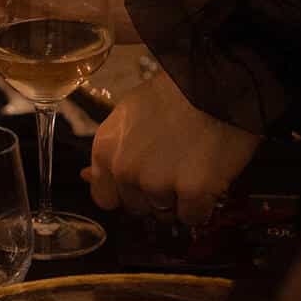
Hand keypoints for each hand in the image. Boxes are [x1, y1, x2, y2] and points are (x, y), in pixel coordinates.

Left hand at [83, 71, 260, 224]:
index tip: (141, 185)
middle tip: (174, 170)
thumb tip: (86, 177)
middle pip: (136, 207)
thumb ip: (110, 151)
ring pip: (165, 212)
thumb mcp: (127, 115)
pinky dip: (202, 206)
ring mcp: (158, 183)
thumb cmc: (172, 94)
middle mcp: (125, 171)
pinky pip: (193, 216)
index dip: (125, 194)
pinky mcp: (193, 191)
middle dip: (154, 197)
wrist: (215, 83)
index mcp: (105, 151)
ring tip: (193, 169)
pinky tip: (209, 182)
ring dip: (179, 200)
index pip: (104, 197)